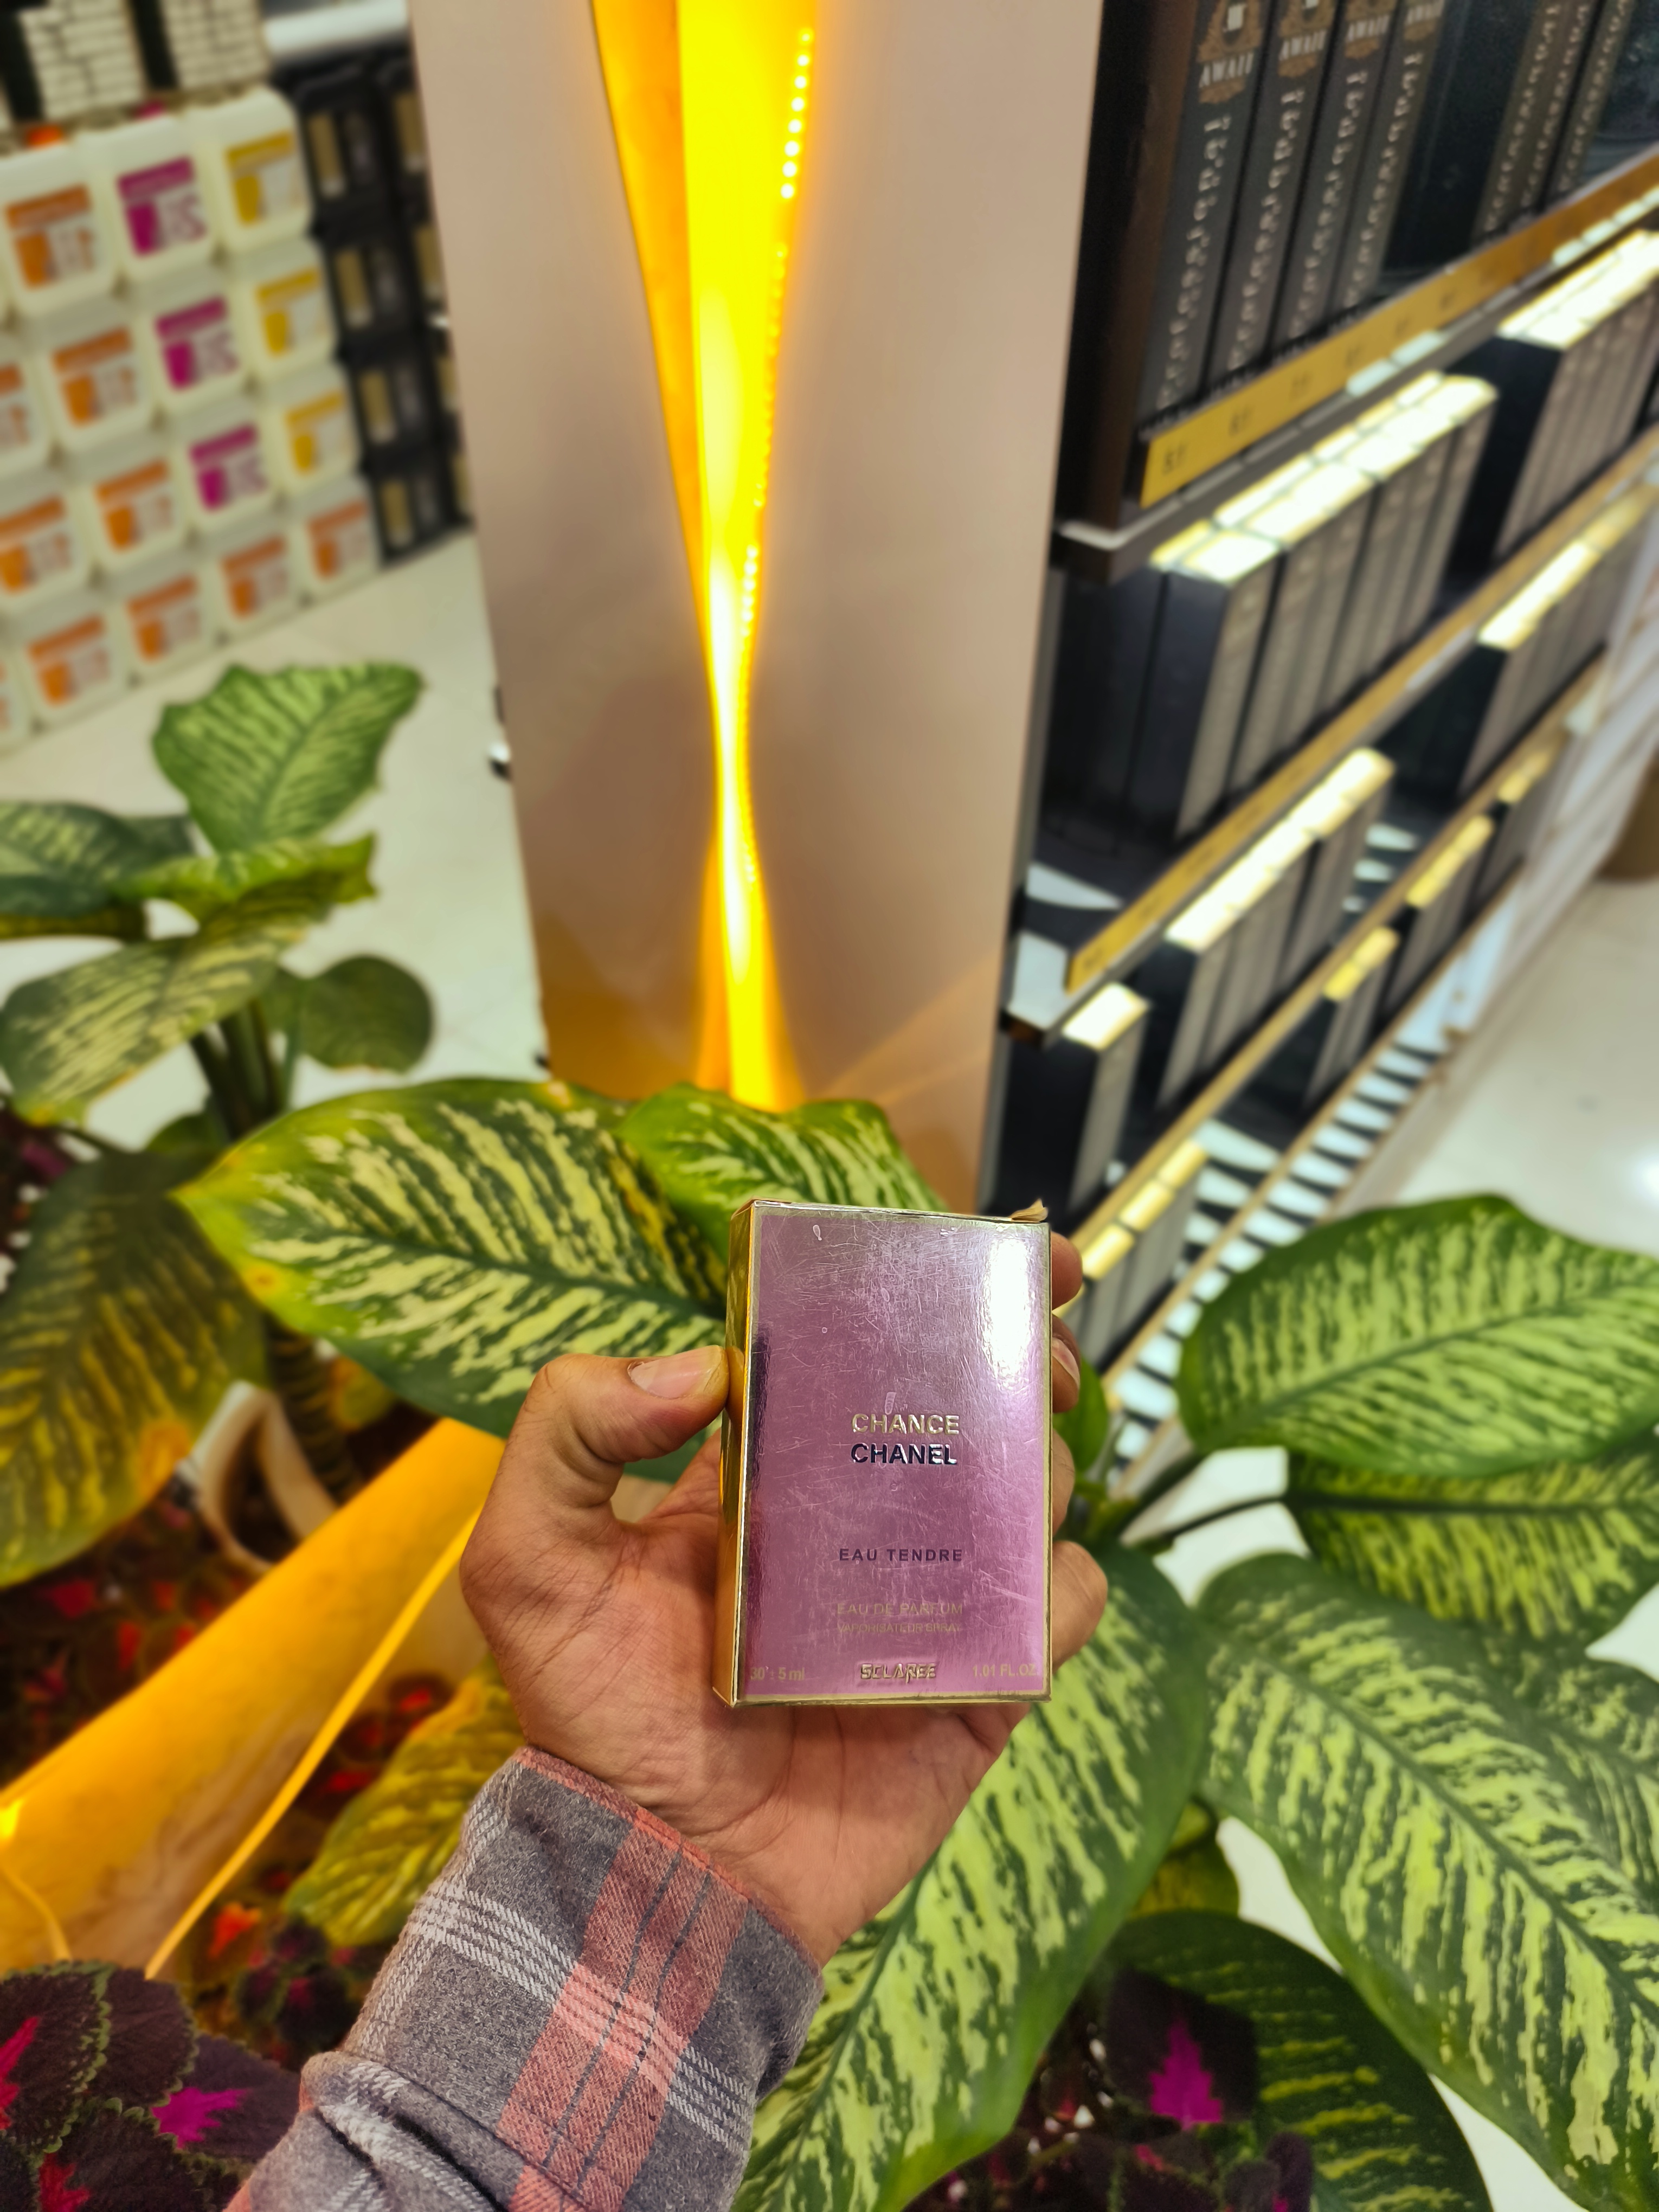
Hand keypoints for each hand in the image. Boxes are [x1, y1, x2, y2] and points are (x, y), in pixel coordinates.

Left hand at [461, 1236, 1108, 1964]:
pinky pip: (1050, 1616)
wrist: (660, 1882)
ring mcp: (919, 1603)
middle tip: (1039, 1335)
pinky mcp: (971, 1688)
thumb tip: (696, 1363)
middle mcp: (851, 1525)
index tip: (984, 1246)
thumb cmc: (591, 1722)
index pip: (848, 1356)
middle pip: (959, 1407)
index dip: (917, 1291)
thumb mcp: (528, 1561)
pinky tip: (1031, 1574)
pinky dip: (1061, 1587)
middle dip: (1014, 1353)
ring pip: (1020, 1494)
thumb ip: (568, 1433)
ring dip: (1041, 1456)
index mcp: (764, 1478)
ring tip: (1022, 1448)